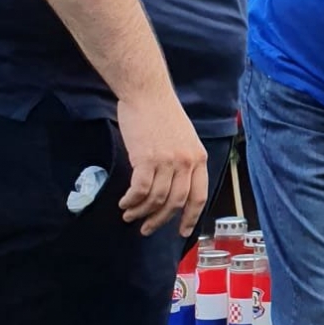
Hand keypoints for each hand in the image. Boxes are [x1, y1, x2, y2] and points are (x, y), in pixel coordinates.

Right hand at [116, 87, 208, 236]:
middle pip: (176, 202)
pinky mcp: (147, 158)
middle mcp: (186, 162)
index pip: (199, 196)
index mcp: (199, 158)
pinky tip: (125, 203)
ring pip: (156, 199)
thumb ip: (183, 161)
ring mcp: (168, 161)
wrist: (147, 93)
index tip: (181, 231)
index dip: (190, 217)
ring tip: (130, 216)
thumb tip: (172, 186)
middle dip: (160, 220)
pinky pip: (140, 190)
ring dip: (141, 212)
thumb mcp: (184, 138)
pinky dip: (131, 201)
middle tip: (147, 229)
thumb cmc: (162, 113)